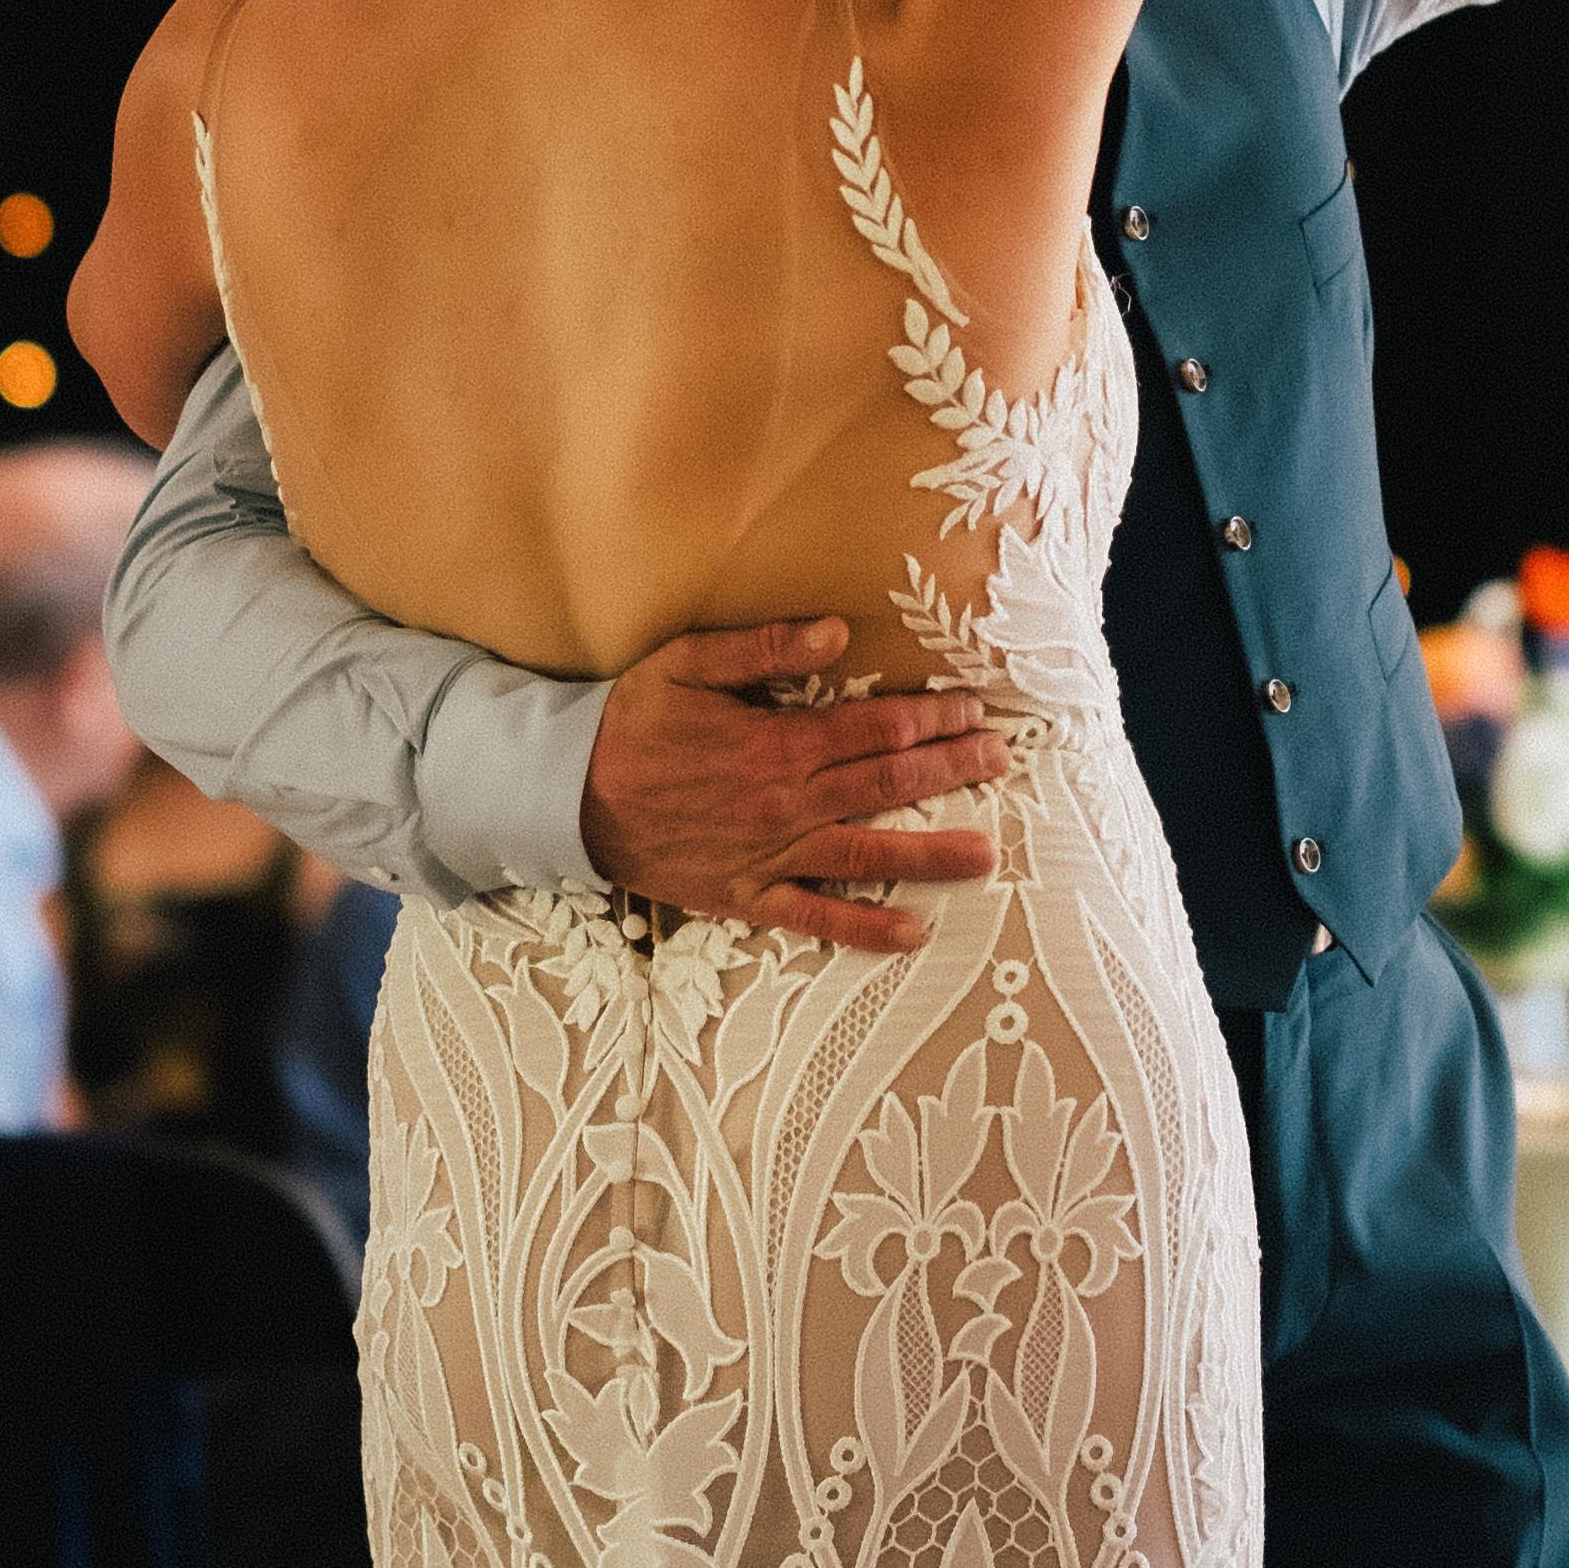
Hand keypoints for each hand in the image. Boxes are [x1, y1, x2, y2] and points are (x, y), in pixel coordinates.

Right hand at [575, 617, 1008, 954]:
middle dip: (951, 769)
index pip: (876, 728)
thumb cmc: (630, 723)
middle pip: (887, 783)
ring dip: (931, 853)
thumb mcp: (687, 663)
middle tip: (1002, 760)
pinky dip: (864, 929)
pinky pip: (815, 918)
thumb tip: (838, 633)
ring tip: (988, 855)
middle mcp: (785, 803)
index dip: (933, 718)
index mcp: (777, 743)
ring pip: (867, 854)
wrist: (566, 799)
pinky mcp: (747, 896)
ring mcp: (770, 855)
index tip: (973, 711)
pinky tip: (912, 935)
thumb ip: (764, 647)